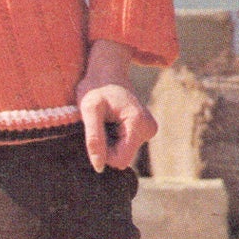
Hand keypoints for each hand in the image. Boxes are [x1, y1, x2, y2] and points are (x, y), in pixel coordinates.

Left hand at [76, 40, 156, 172]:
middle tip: (100, 124)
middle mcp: (149, 129)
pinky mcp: (145, 130)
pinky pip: (127, 146)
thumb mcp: (89, 111)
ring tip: (106, 121)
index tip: (95, 133)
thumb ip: (94, 139)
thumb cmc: (96, 88)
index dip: (103, 154)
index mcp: (138, 124)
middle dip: (107, 147)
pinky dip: (115, 138)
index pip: (120, 160)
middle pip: (123, 158)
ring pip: (124, 153)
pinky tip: (112, 122)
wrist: (108, 71)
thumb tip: (99, 167)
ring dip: (110, 142)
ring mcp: (149, 130)